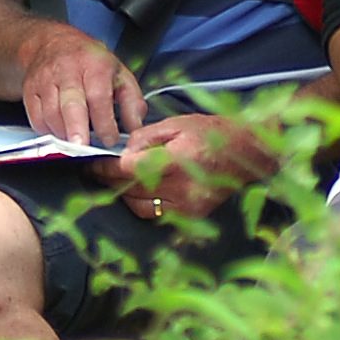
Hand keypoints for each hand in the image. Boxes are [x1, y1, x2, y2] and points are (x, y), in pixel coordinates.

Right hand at [15, 21, 146, 145]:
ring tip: (76, 144)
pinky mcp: (29, 90)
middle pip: (70, 103)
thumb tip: (136, 128)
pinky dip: (48, 131)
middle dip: (77, 129)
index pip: (99, 96)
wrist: (51, 43)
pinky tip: (60, 134)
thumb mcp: (118, 73)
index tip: (110, 139)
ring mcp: (44, 80)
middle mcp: (67, 70)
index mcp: (93, 64)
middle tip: (82, 148)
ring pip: (51, 113)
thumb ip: (131, 102)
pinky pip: (36, 117)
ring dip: (64, 134)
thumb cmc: (88, 62)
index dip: (104, 121)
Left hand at [100, 113, 272, 221]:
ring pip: (140, 207)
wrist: (249, 153)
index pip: (126, 170)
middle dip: (110, 181)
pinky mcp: (192, 216)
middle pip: (129, 191)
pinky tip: (141, 191)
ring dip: (125, 195)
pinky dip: (144, 204)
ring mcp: (187, 207)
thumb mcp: (176, 124)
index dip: (103, 169)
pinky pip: (157, 215)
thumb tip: (122, 153)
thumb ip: (145, 138)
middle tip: (98, 172)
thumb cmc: (212, 133)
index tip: (90, 165)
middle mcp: (179, 189)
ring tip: (119, 180)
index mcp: (174, 162)